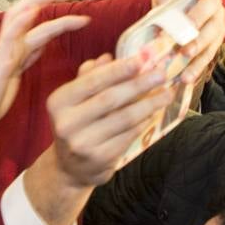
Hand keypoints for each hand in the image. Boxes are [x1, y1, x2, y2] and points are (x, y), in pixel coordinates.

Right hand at [0, 0, 88, 130]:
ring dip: (40, 2)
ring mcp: (4, 52)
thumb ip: (27, 57)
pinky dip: (21, 22)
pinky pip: (10, 38)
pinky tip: (33, 11)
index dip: (48, 4)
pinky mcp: (0, 63)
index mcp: (15, 46)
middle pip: (26, 10)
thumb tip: (42, 46)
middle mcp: (9, 44)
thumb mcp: (16, 73)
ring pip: (21, 19)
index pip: (32, 17)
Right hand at [47, 53, 172, 187]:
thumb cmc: (76, 125)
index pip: (92, 81)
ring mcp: (82, 143)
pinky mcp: (100, 159)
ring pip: (124, 118)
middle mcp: (66, 123)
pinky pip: (128, 135)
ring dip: (149, 104)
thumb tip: (108, 56)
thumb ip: (89, 77)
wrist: (69, 168)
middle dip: (139, 84)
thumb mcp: (75, 100)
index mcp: (58, 102)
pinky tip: (154, 113)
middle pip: (110, 98)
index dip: (118, 70)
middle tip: (162, 73)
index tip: (142, 59)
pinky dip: (144, 122)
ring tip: (166, 93)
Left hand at [150, 0, 224, 90]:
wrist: (178, 13)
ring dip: (198, 57)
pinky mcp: (213, 44)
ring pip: (211, 43)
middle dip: (198, 35)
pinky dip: (196, 69)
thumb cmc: (172, 0)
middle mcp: (215, 7)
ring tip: (185, 73)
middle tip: (185, 47)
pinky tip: (186, 79)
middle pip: (211, 20)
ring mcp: (217, 27)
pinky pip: (207, 57)